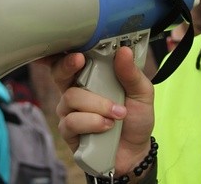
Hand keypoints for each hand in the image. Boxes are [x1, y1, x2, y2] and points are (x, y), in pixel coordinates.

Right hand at [49, 47, 153, 175]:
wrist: (136, 151)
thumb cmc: (135, 118)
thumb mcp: (141, 93)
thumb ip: (131, 73)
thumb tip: (123, 51)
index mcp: (92, 76)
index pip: (73, 58)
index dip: (66, 52)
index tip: (74, 49)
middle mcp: (76, 90)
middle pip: (59, 72)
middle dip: (67, 65)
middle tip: (79, 61)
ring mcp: (70, 111)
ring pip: (71, 97)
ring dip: (97, 105)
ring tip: (117, 114)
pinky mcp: (69, 131)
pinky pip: (72, 121)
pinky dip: (93, 123)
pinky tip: (107, 127)